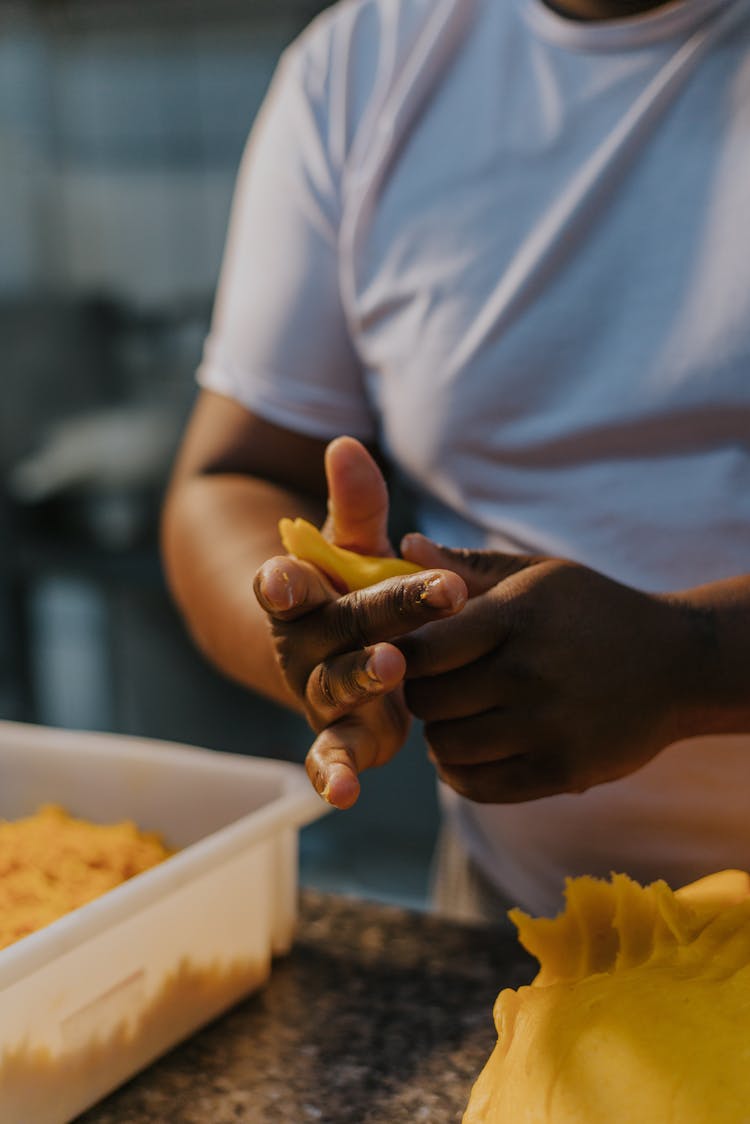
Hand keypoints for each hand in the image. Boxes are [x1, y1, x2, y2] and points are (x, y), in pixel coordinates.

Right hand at [253, 439, 466, 807]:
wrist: (327, 643)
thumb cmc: (345, 584)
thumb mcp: (350, 543)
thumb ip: (354, 503)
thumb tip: (348, 444)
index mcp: (296, 594)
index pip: (284, 584)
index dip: (280, 582)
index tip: (283, 576)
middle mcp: (300, 644)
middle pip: (331, 633)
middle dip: (368, 622)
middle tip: (397, 623)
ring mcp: (319, 690)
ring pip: (335, 690)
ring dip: (358, 683)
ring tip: (390, 672)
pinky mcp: (343, 732)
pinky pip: (334, 754)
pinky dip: (335, 774)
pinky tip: (346, 792)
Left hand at [397, 536, 690, 802]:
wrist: (677, 663)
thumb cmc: (591, 611)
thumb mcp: (536, 575)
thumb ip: (466, 567)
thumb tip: (405, 545)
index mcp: (516, 616)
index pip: (421, 648)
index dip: (404, 655)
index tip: (414, 654)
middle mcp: (529, 672)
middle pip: (428, 701)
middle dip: (420, 696)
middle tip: (435, 688)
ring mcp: (547, 726)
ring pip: (447, 746)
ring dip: (440, 736)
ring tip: (455, 718)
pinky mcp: (563, 771)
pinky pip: (479, 785)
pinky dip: (460, 774)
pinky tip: (469, 752)